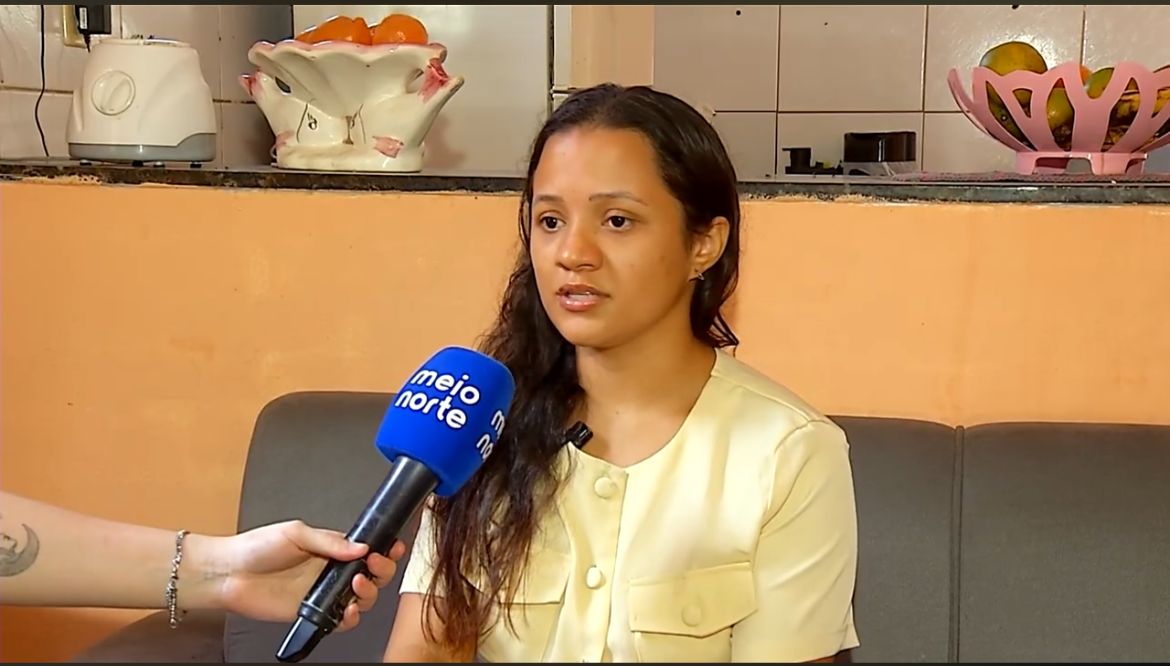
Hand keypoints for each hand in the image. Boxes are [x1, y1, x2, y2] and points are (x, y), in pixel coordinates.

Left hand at [195, 520, 405, 631]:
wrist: (229, 573)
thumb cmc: (256, 548)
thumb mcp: (296, 533)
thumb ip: (330, 542)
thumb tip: (361, 547)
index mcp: (330, 549)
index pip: (366, 550)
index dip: (384, 550)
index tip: (393, 548)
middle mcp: (330, 572)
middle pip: (371, 575)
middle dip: (381, 571)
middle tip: (375, 566)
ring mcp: (323, 594)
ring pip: (361, 600)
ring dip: (368, 594)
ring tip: (357, 586)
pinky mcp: (312, 613)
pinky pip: (340, 621)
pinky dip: (350, 619)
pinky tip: (348, 611)